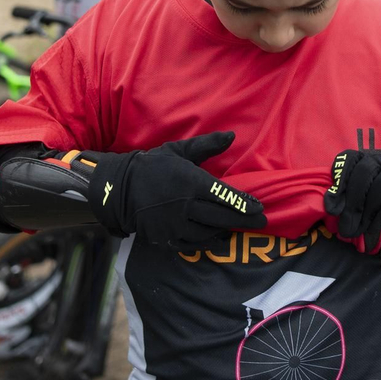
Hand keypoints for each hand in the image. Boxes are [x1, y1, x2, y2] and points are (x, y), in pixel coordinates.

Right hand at [88, 131, 265, 247]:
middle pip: (221, 216)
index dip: (244, 204)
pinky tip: (217, 237)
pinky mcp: (166, 237)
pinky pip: (192, 244)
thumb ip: (207, 145)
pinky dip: (207, 242)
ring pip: (208, 232)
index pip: (224, 195)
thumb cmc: (154, 166)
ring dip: (226, 230)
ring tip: (239, 228)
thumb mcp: (179, 150)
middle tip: (261, 222)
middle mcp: (185, 204)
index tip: (260, 208)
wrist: (120, 188)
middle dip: (244, 220)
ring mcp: (175, 224)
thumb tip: (232, 135)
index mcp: (191, 181)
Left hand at [324, 149, 380, 251]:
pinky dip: (380, 219)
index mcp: (361, 160)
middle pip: (364, 173)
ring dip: (366, 213)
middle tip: (345, 227)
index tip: (332, 207)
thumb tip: (332, 209)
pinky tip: (372, 230)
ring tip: (358, 231)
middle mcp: (379, 161)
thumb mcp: (352, 200)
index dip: (339, 180)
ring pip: (380, 187)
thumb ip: (341, 199)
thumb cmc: (369, 205)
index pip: (349, 159)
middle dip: (352, 202)